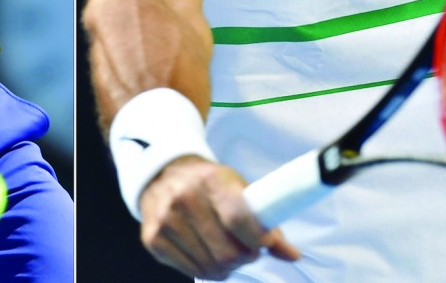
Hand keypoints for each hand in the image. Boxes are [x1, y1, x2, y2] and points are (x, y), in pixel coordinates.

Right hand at [138, 156, 300, 280]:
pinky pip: (191, 271)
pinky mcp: (153, 239)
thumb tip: (292, 254)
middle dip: (245, 258)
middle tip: (247, 250)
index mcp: (210, 180)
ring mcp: (165, 220)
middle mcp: (184, 198)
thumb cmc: (207, 183)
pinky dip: (206, 270)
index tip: (266, 244)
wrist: (161, 174)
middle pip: (227, 252)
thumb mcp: (238, 187)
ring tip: (226, 252)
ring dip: (227, 268)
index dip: (258, 239)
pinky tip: (207, 255)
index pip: (239, 218)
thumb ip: (265, 219)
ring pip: (211, 266)